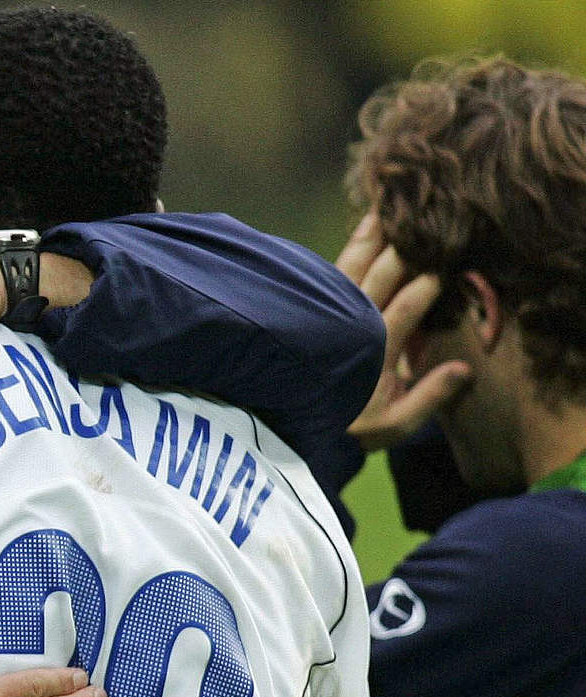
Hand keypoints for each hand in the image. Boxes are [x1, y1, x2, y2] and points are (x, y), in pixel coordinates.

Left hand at [335, 211, 470, 449]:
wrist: (288, 429)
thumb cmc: (349, 428)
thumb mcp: (393, 425)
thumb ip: (430, 396)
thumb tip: (465, 369)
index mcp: (376, 350)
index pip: (409, 305)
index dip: (429, 281)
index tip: (450, 258)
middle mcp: (352, 324)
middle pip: (382, 276)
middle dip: (405, 247)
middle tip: (424, 216)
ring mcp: (329, 313)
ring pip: (353, 266)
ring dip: (371, 237)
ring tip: (386, 209)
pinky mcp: (312, 308)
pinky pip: (331, 271)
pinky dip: (349, 249)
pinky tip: (360, 230)